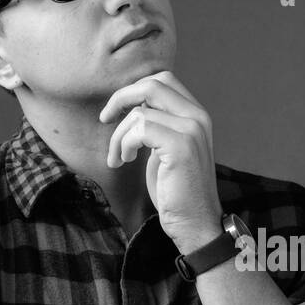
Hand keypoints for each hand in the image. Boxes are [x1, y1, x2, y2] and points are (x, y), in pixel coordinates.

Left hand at [98, 71, 222, 253]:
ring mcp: (192, 130)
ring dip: (118, 135)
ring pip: (140, 111)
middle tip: (106, 119)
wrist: (195, 223)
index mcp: (196, 115)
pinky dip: (124, 144)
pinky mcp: (181, 146)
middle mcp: (198, 117)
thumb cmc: (176, 191)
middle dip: (121, 98)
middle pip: (153, 84)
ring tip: (118, 157)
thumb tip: (130, 106)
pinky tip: (125, 161)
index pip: (162, 81)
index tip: (115, 112)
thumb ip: (157, 125)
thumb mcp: (166, 150)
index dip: (133, 91)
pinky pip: (140, 129)